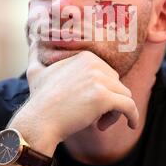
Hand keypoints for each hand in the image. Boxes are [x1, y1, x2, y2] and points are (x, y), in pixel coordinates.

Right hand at [12, 39, 138, 146]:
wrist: (39, 120)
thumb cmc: (39, 99)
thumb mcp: (35, 71)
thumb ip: (35, 54)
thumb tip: (31, 40)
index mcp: (86, 56)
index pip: (109, 75)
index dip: (103, 91)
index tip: (90, 104)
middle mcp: (94, 64)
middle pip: (117, 85)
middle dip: (110, 101)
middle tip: (95, 117)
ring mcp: (99, 80)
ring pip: (124, 96)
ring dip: (115, 112)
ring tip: (100, 123)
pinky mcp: (104, 98)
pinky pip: (129, 107)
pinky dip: (133, 117)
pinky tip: (131, 125)